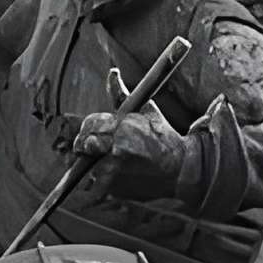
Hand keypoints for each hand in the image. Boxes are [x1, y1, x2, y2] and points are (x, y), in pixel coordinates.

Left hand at [72, 104, 189, 201]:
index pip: (90, 124)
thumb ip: (121, 95)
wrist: (179, 169)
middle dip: (84, 144)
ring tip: (107, 161)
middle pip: (83, 144)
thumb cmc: (161, 137)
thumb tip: (112, 73)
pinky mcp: (115, 189)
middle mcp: (117, 149)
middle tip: (93, 147)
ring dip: (91, 162)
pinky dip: (99, 179)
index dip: (88, 128)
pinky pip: (95, 183)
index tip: (91, 132)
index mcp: (123, 127)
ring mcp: (115, 171)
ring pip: (87, 164)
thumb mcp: (144, 111)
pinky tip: (112, 175)